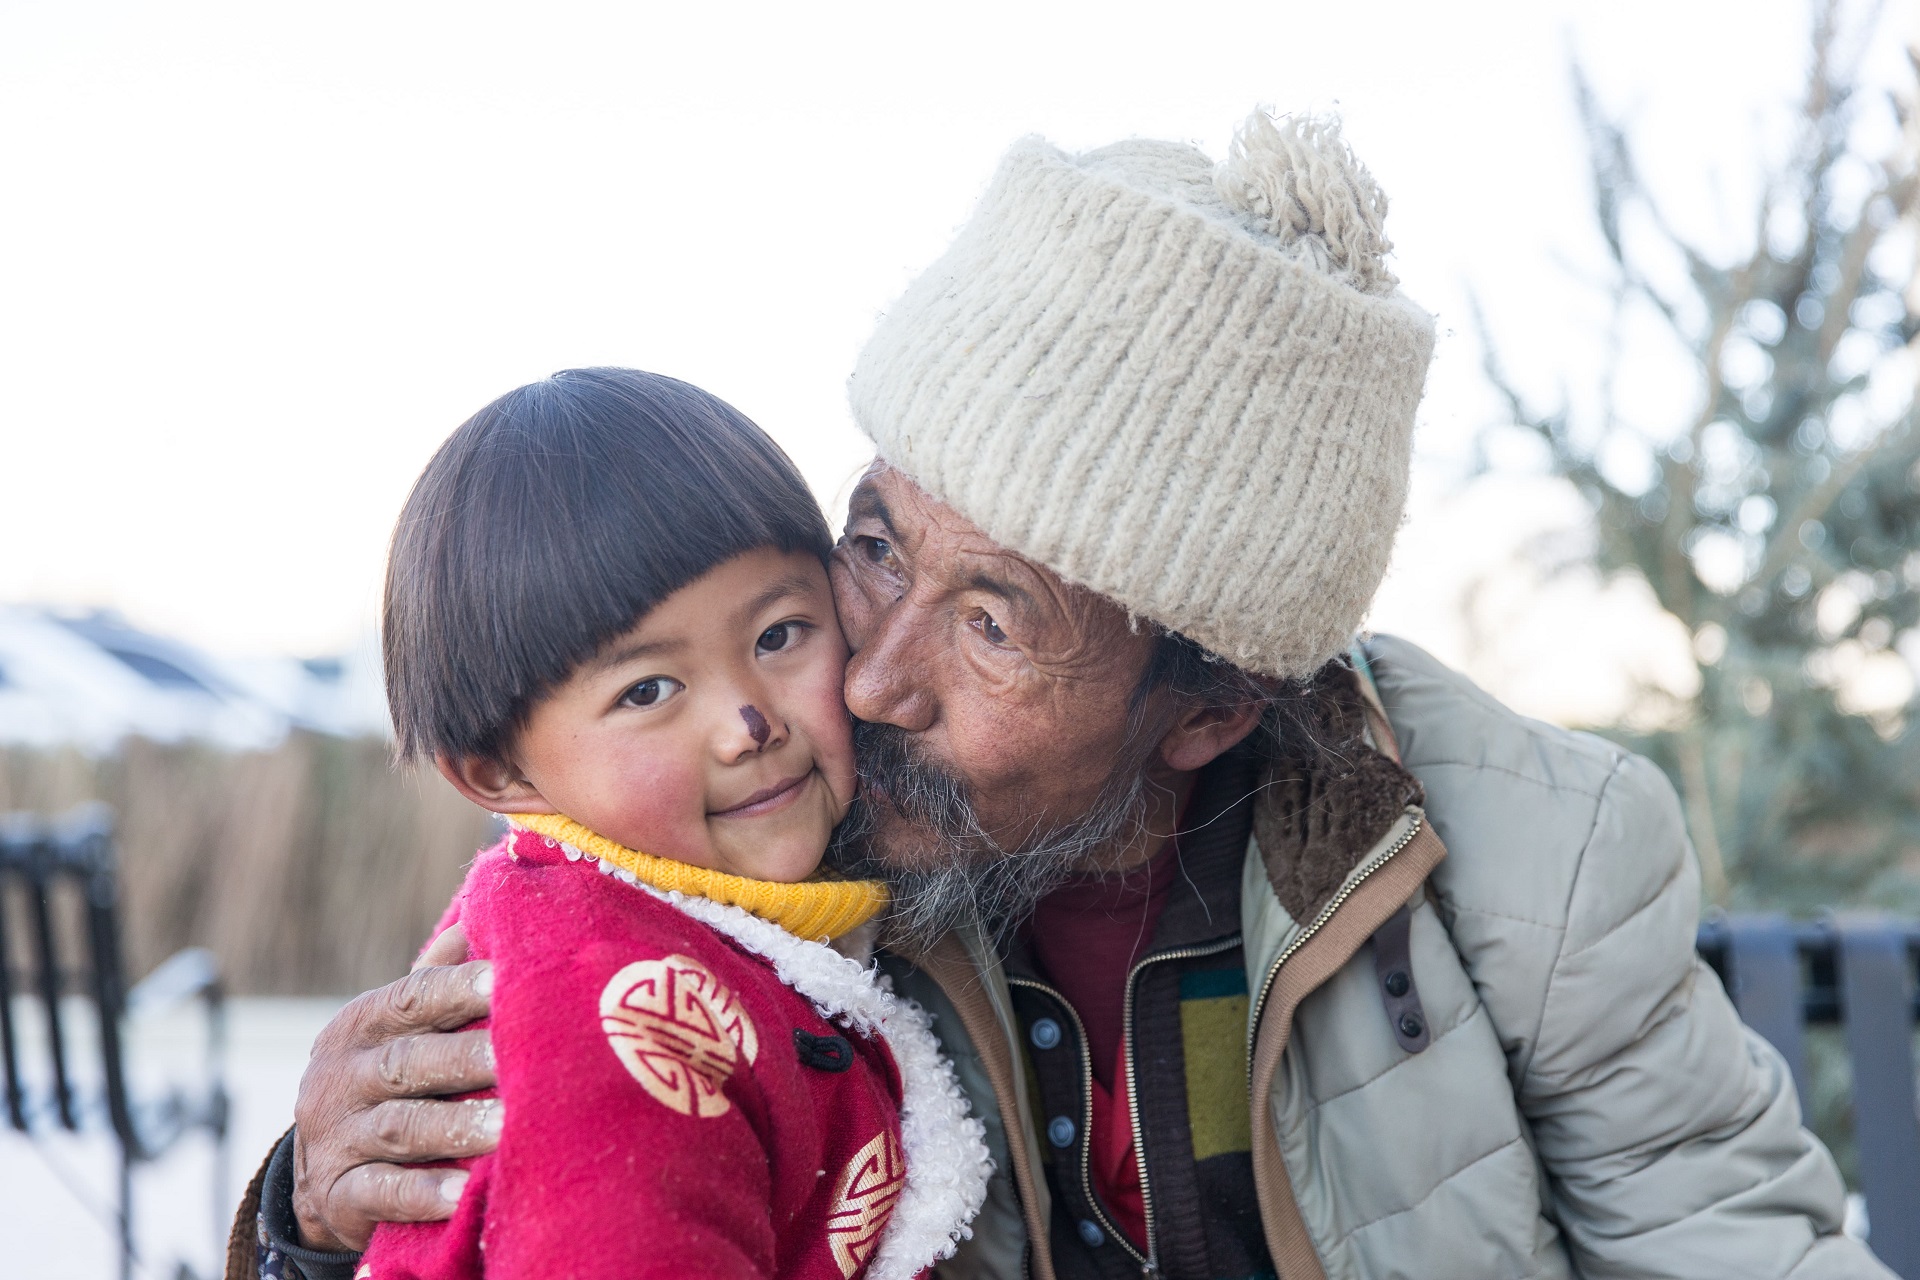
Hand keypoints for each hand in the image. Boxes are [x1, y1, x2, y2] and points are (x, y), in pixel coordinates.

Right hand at [291, 924, 499, 1251]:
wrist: (325, 1172)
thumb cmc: (389, 1079)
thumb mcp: (400, 1027)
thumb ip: (437, 978)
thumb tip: (481, 915)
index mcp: (363, 1023)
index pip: (413, 997)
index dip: (458, 988)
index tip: (504, 982)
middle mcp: (342, 1075)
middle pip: (410, 1061)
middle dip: (467, 1059)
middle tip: (518, 1061)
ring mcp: (336, 1136)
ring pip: (400, 1127)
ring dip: (455, 1127)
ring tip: (506, 1128)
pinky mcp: (339, 1193)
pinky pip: (379, 1193)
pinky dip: (420, 1193)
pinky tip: (458, 1194)